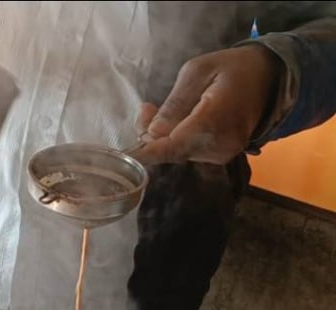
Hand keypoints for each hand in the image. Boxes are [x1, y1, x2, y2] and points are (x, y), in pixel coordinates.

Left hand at [133, 45, 283, 164]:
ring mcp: (221, 154)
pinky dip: (175, 139)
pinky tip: (175, 121)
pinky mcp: (221, 156)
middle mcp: (218, 145)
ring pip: (176, 153)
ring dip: (162, 135)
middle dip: (150, 134)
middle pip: (170, 151)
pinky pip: (188, 152)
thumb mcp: (198, 71)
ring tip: (159, 109)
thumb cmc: (232, 69)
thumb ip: (174, 103)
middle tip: (146, 108)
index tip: (124, 154)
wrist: (271, 79)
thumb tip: (153, 132)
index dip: (145, 152)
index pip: (172, 147)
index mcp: (213, 122)